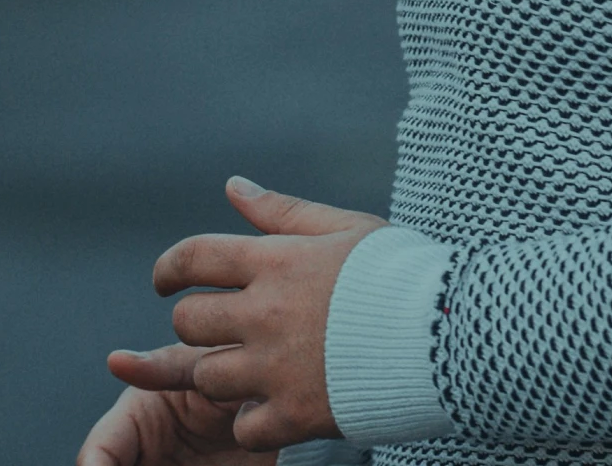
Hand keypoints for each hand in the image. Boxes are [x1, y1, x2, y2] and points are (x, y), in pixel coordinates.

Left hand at [80, 177, 384, 461]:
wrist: (446, 329)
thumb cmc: (397, 270)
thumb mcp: (343, 226)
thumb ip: (282, 210)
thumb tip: (233, 185)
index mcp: (277, 261)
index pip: (194, 257)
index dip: (169, 269)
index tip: (165, 282)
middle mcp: (266, 313)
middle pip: (190, 321)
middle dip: (197, 322)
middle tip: (220, 326)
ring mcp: (277, 368)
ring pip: (207, 378)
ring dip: (222, 373)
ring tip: (253, 366)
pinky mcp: (294, 414)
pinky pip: (243, 426)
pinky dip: (252, 419)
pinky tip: (276, 404)